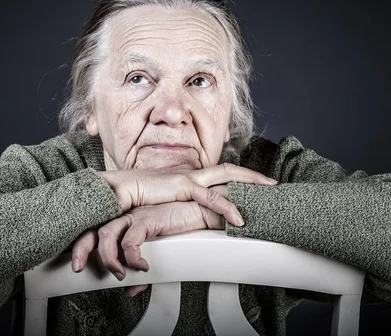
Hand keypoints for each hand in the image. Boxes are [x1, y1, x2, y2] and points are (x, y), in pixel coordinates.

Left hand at [71, 201, 225, 295]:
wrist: (201, 213)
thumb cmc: (181, 228)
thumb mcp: (159, 256)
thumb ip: (142, 273)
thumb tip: (131, 290)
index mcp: (124, 222)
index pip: (95, 231)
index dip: (82, 246)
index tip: (78, 265)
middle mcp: (125, 217)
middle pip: (93, 229)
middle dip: (81, 249)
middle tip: (78, 268)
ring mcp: (135, 215)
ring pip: (107, 234)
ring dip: (108, 258)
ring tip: (119, 273)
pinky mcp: (148, 217)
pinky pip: (131, 239)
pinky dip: (132, 256)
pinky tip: (142, 266)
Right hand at [99, 163, 276, 226]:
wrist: (115, 190)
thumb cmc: (133, 197)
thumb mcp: (160, 203)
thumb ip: (175, 209)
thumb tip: (181, 220)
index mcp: (187, 177)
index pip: (219, 173)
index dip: (240, 177)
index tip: (257, 183)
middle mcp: (191, 174)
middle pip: (230, 170)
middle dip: (254, 176)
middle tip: (274, 184)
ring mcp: (188, 178)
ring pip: (227, 177)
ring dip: (250, 185)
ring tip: (270, 194)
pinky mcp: (181, 186)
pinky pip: (210, 197)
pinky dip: (227, 207)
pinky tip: (239, 219)